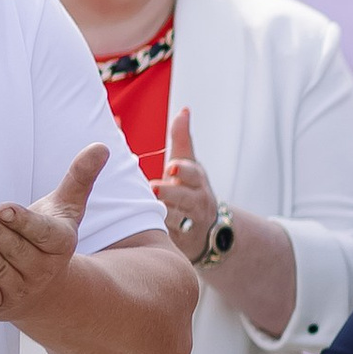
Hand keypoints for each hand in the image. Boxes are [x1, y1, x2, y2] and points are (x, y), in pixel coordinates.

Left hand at [0, 143, 107, 325]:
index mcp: (60, 244)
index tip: (3, 208)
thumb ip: (79, 178)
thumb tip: (101, 146)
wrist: (45, 290)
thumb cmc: (48, 239)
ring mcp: (21, 289)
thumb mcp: (66, 208)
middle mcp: (43, 270)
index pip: (42, 233)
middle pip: (15, 250)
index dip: (22, 222)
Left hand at [157, 106, 223, 266]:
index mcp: (196, 181)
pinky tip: (144, 236)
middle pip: (187, 198)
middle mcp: (197, 202)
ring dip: (163, 215)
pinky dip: (160, 239)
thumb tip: (184, 109)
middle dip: (171, 193)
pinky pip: (170, 241)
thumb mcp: (190, 164)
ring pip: (177, 220)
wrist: (208, 231)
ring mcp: (190, 223)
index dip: (184, 170)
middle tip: (154, 188)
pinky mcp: (180, 243)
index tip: (171, 166)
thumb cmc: (190, 189)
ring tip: (149, 211)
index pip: (193, 173)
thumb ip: (182, 138)